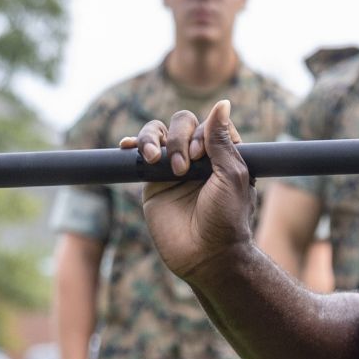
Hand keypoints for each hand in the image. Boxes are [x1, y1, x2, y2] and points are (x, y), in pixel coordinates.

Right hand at [129, 100, 254, 281]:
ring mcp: (174, 168)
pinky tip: (127, 147)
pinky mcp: (153, 182)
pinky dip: (134, 144)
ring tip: (155, 160)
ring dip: (155, 140)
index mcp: (224, 155)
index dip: (203, 132)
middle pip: (183, 123)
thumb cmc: (226, 218)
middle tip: (184, 167)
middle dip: (179, 137)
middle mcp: (199, 158)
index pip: (210, 124)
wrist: (206, 255)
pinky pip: (140, 154)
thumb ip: (221, 140)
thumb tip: (222, 103)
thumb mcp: (231, 175)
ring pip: (158, 132)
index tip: (201, 155)